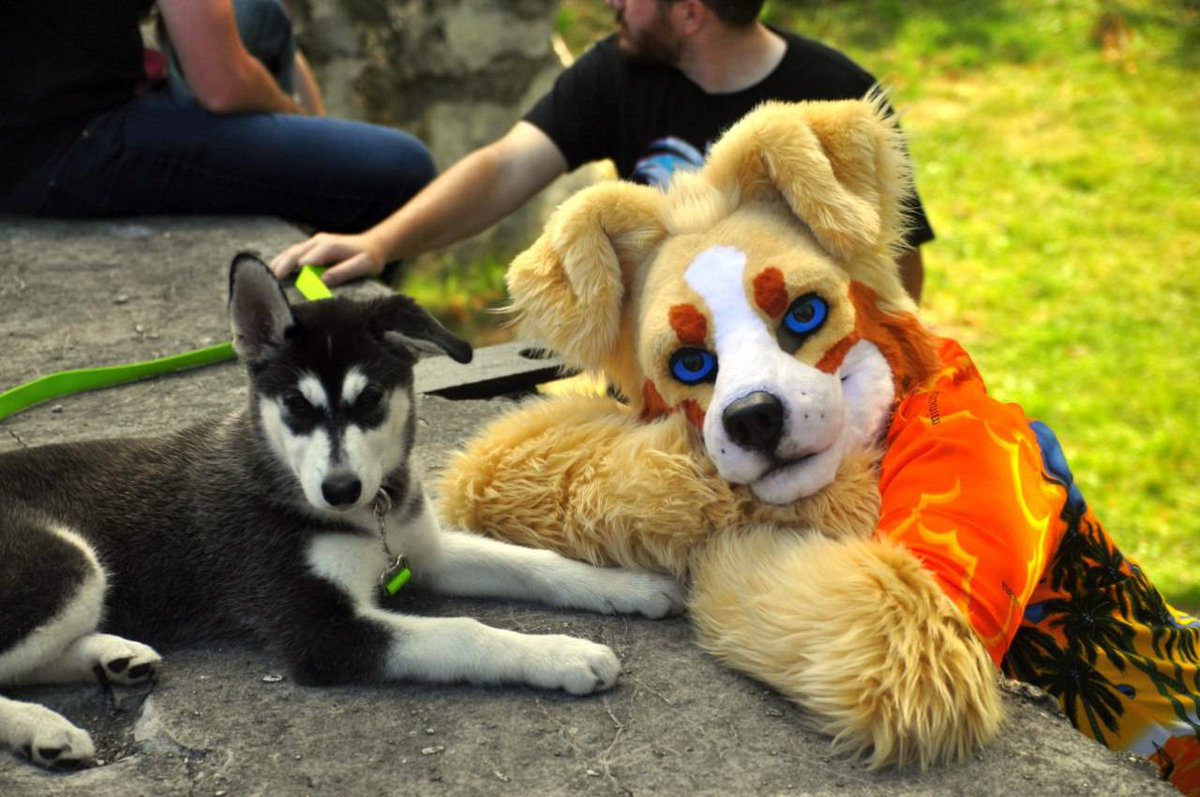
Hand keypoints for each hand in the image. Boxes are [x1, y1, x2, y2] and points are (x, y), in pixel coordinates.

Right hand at [269, 232, 389, 285]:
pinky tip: (274, 271)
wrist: (374, 245)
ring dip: (278, 263)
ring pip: (291, 252)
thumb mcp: (363, 266)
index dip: (294, 269)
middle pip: (294, 253)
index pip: (308, 258)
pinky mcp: (313, 246)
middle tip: (269, 280)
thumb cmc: (370, 258)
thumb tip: (323, 280)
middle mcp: (319, 241)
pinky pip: (295, 253)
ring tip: (265, 276)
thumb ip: (344, 272)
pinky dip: (283, 261)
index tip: (282, 281)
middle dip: (281, 266)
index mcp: (330, 246)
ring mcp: (315, 242)